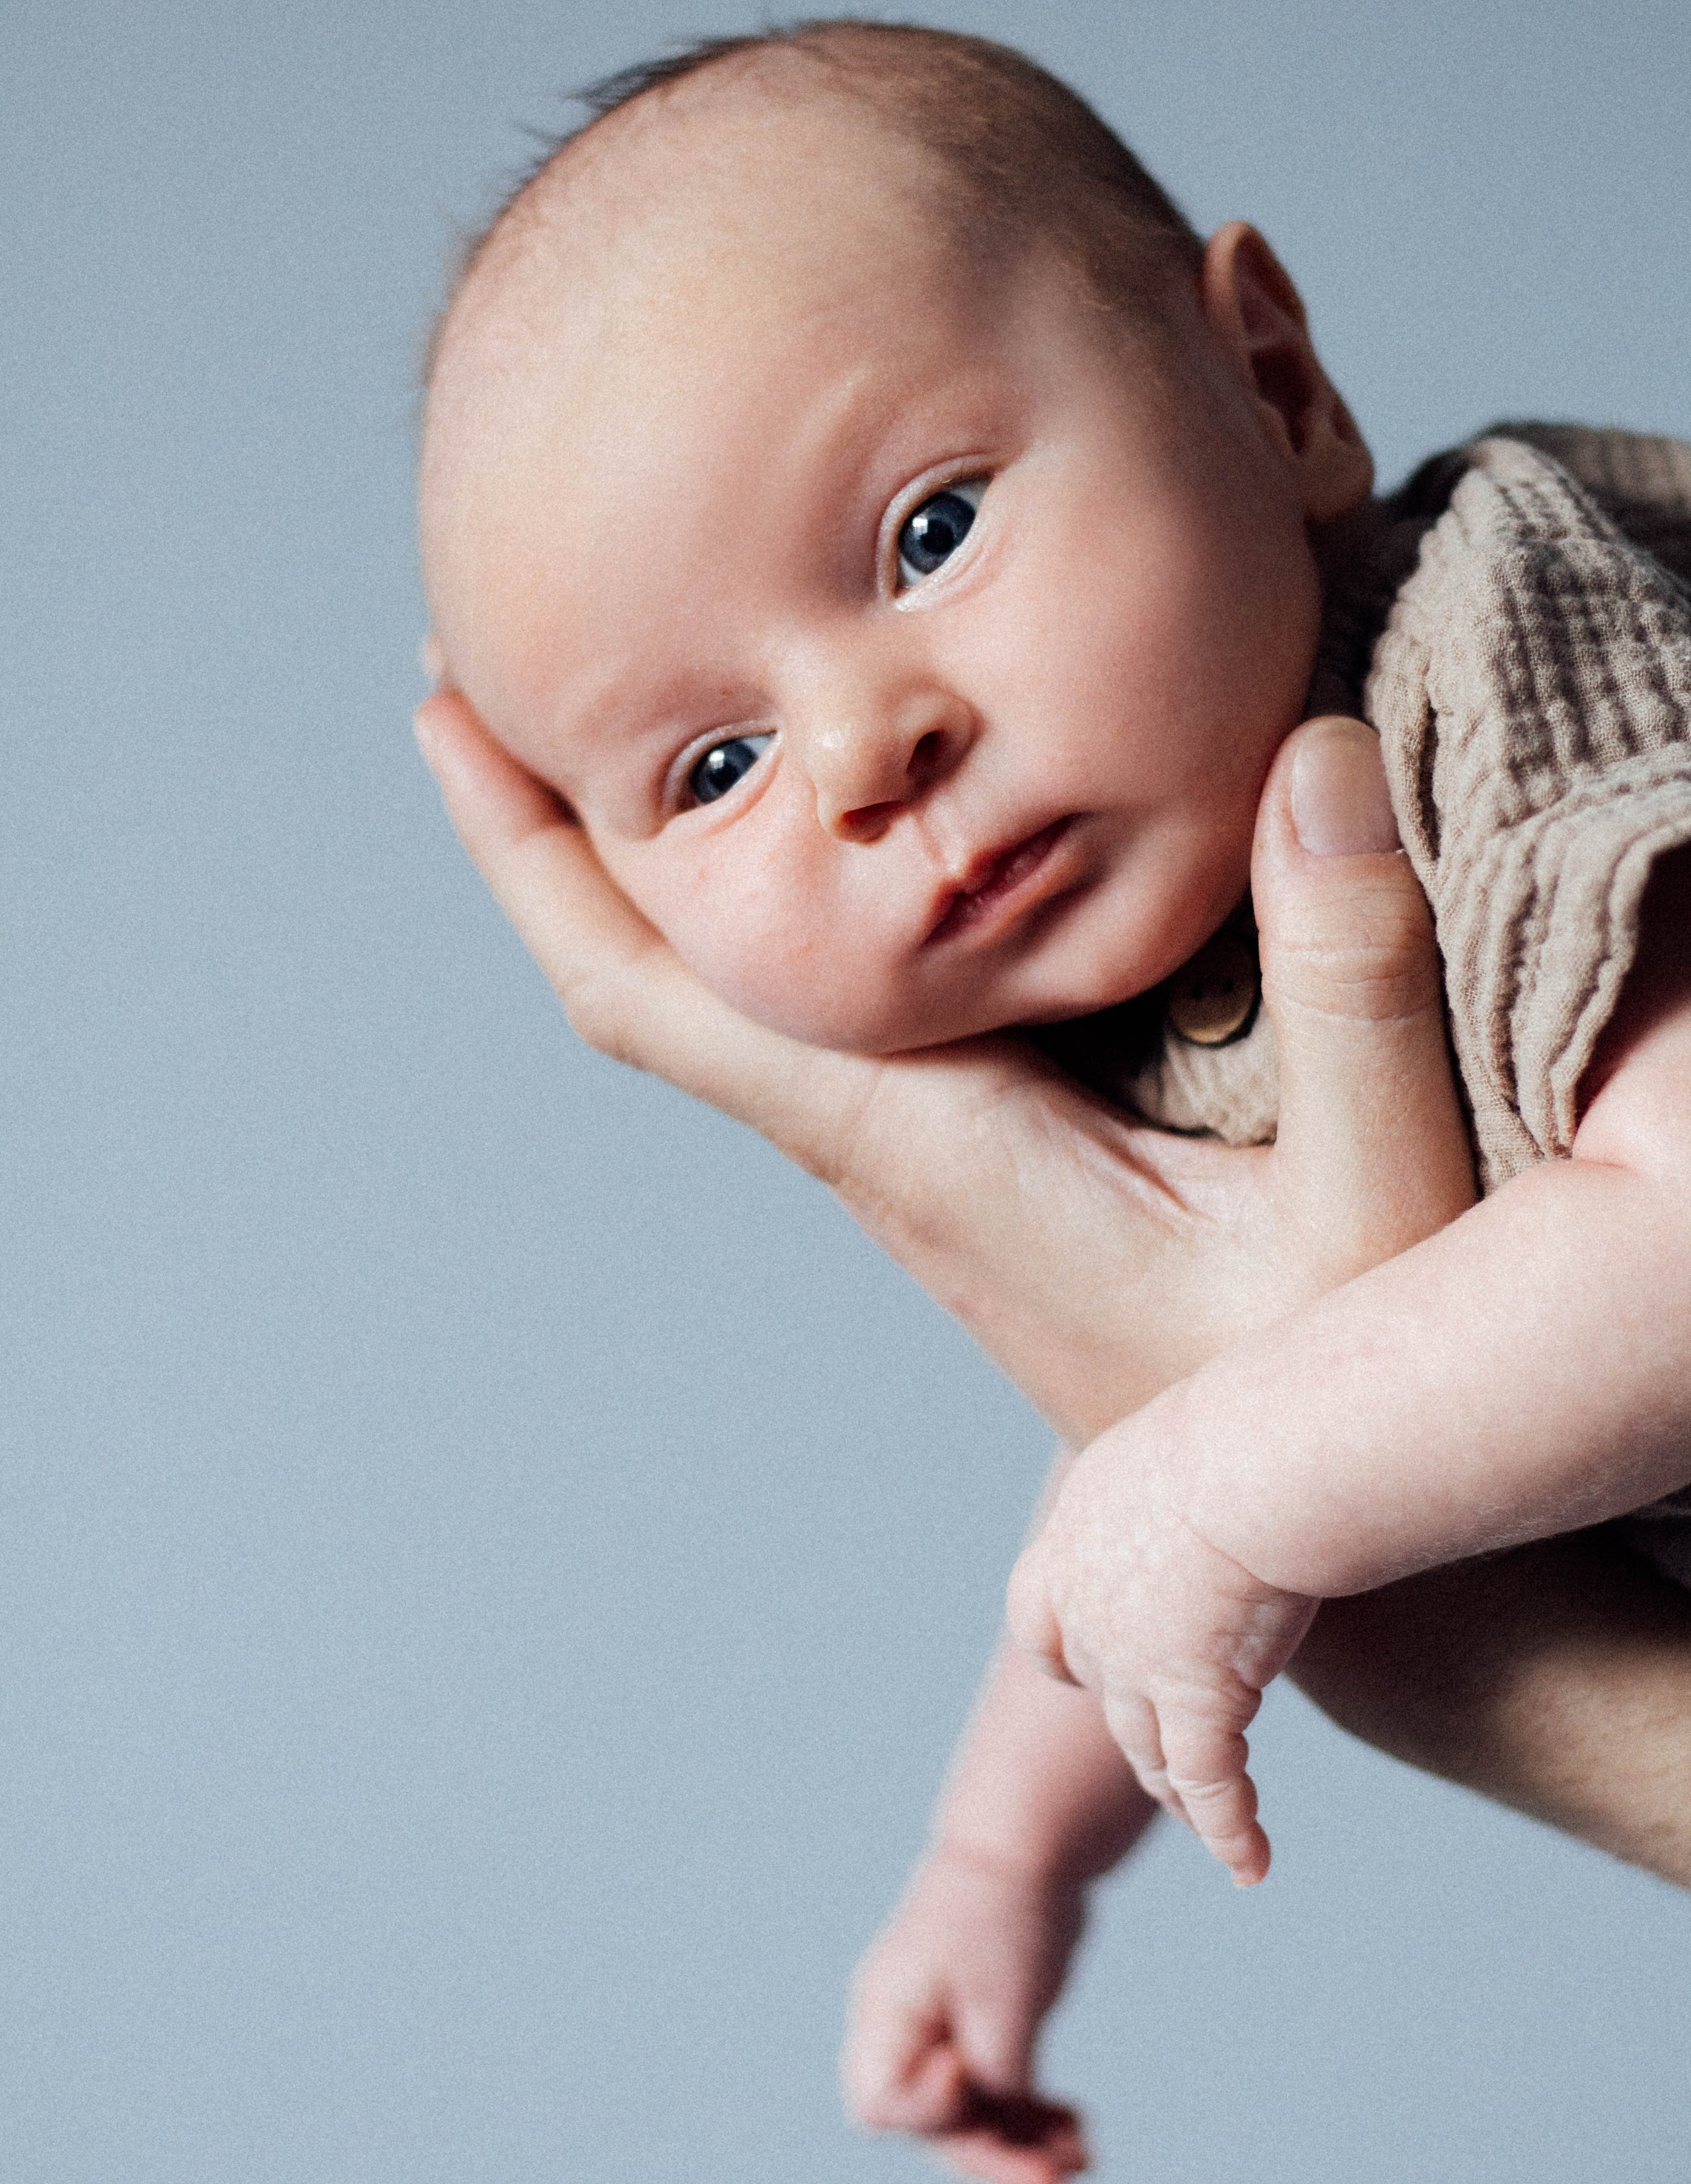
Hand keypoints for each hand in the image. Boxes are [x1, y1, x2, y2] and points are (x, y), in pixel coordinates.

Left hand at [413, 697, 1473, 1444]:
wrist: (1304, 1549)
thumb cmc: (1339, 1404)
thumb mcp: (1380, 1198)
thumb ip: (1355, 986)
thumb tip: (1310, 753)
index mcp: (929, 1146)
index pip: (667, 998)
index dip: (543, 861)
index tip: (452, 711)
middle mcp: (888, 1145)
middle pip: (652, 977)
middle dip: (549, 819)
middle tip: (478, 634)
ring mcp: (921, 1149)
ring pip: (721, 990)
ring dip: (642, 851)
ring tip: (603, 681)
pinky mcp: (977, 1144)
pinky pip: (812, 1002)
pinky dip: (753, 894)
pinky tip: (788, 813)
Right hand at [841, 1841, 1090, 2183]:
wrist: (1027, 1845)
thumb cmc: (1004, 1912)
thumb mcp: (1005, 2004)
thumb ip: (996, 2079)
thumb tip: (999, 2128)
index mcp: (888, 2015)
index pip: (885, 2106)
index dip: (929, 2113)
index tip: (967, 2076)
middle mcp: (905, 2032)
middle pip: (934, 2125)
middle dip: (994, 2157)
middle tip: (1056, 2183)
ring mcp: (941, 2032)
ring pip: (972, 2117)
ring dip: (1023, 2145)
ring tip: (1083, 2159)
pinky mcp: (980, 2029)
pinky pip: (998, 2093)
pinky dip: (1033, 2116)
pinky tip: (1079, 2128)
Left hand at [1006, 1414, 1314, 1883]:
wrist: (1248, 1462)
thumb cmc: (1244, 1417)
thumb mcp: (1194, 1429)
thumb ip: (1199, 1466)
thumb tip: (1247, 1438)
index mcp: (1078, 1533)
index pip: (1037, 1612)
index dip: (1057, 1647)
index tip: (1066, 1669)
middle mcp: (1091, 1606)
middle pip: (1098, 1687)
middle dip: (1127, 1720)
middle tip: (1158, 1749)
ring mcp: (1139, 1664)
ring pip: (1150, 1749)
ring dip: (1176, 1788)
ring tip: (1202, 1817)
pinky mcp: (1199, 1704)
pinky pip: (1212, 1786)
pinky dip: (1231, 1830)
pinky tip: (1252, 1866)